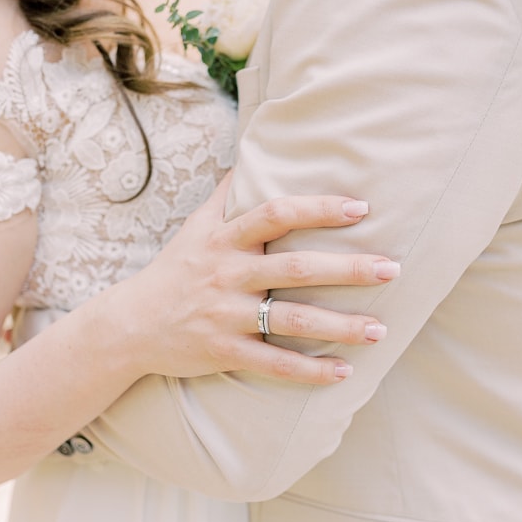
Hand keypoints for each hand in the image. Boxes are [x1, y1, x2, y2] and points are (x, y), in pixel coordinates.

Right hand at [106, 173, 397, 385]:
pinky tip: (343, 372)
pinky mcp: (224, 352)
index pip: (275, 214)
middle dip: (347, 269)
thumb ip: (228, 192)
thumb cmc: (175, 270)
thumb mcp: (196, 226)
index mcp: (225, 239)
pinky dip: (309, 371)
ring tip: (380, 329)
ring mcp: (226, 316)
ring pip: (290, 321)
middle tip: (392, 268)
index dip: (318, 209)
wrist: (129, 325)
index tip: (360, 208)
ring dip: (339, 326)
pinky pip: (273, 364)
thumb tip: (254, 149)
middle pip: (294, 269)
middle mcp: (227, 275)